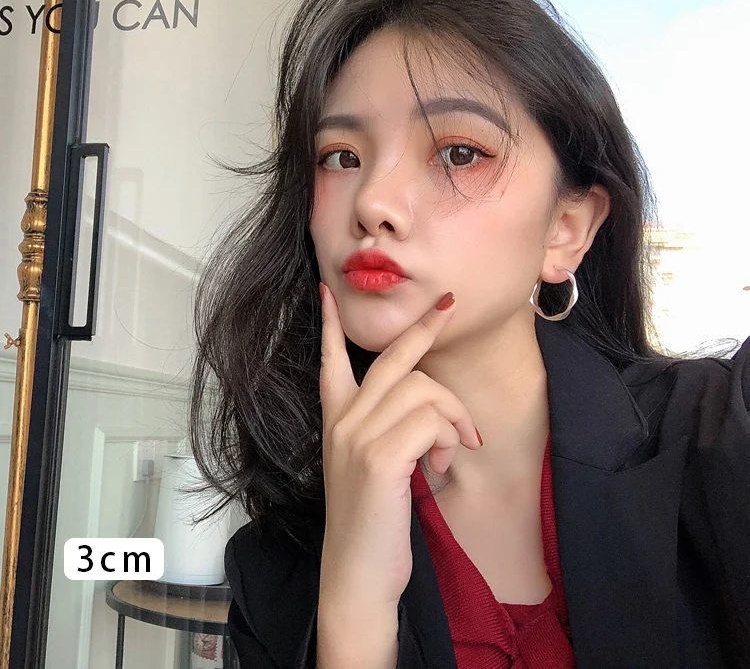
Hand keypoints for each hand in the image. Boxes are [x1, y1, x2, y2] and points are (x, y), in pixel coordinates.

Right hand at [317, 285, 481, 611]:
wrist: (357, 574)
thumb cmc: (372, 521)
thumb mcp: (373, 466)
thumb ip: (389, 429)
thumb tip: (432, 409)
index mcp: (337, 421)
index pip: (329, 360)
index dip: (328, 323)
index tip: (326, 290)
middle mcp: (344, 421)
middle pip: (393, 358)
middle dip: (425, 327)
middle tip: (450, 305)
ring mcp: (358, 436)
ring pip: (425, 390)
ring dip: (453, 417)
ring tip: (454, 450)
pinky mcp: (379, 458)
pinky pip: (432, 421)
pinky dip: (450, 439)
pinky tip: (443, 467)